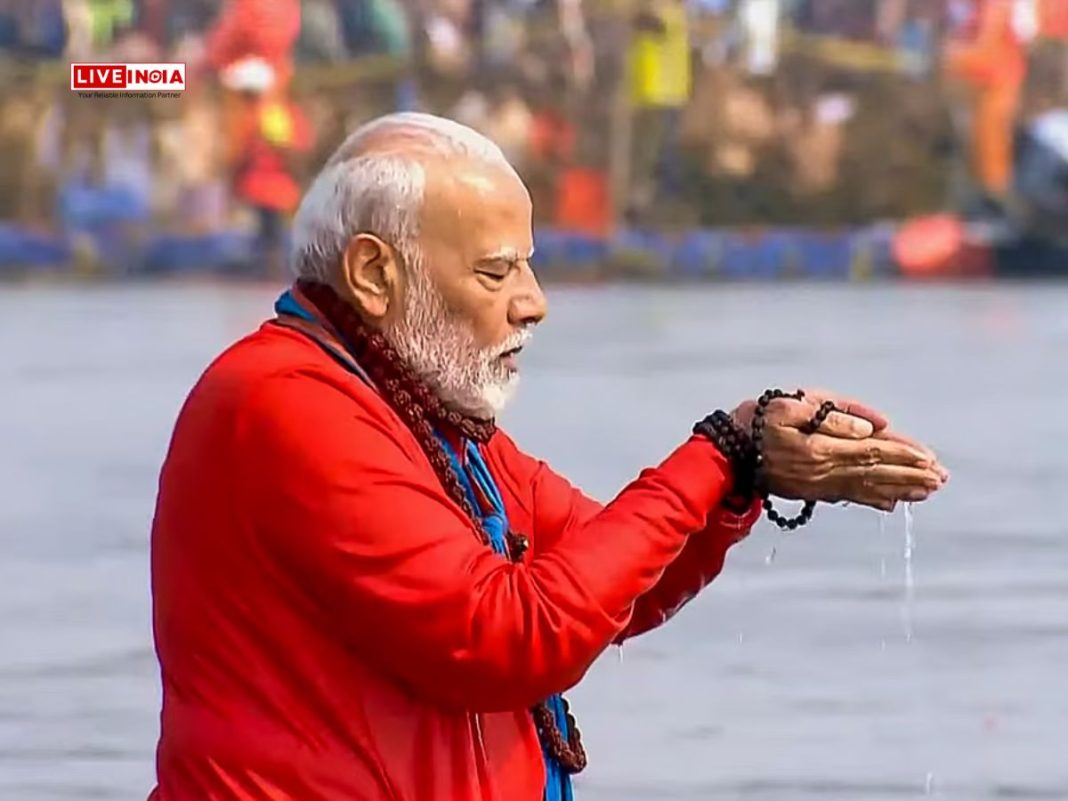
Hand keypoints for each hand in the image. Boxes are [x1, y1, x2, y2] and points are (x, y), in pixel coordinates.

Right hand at [731, 393, 946, 511]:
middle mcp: (824, 472)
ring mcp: (818, 485)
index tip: (931, 458)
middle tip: (941, 479)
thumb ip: (831, 414)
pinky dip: (874, 499)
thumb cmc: (756, 421)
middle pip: (876, 473)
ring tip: (928, 491)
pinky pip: (850, 497)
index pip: (872, 451)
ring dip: (900, 489)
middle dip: (911, 475)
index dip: (903, 454)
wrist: (725, 453)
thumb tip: (872, 428)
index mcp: (821, 448)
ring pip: (867, 488)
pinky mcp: (812, 491)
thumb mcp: (789, 405)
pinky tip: (892, 503)